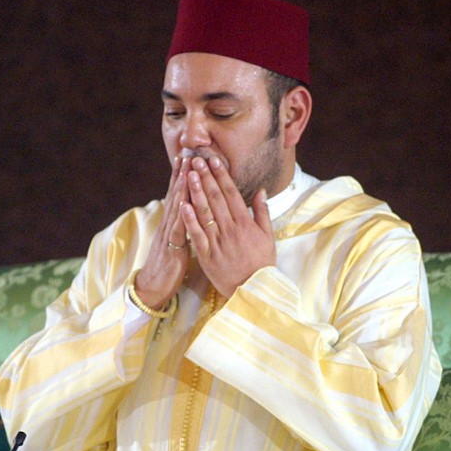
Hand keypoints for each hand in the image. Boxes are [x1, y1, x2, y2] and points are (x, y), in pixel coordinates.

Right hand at [134, 156, 189, 309]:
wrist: (153, 287)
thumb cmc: (168, 266)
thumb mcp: (177, 242)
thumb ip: (183, 227)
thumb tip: (191, 213)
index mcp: (172, 223)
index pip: (178, 195)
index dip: (183, 176)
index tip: (189, 157)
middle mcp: (169, 224)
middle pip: (176, 194)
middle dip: (182, 173)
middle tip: (188, 152)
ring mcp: (168, 234)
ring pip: (177, 206)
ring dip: (182, 186)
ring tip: (187, 168)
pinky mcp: (172, 247)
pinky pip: (178, 228)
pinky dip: (181, 213)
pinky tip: (185, 201)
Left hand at [181, 156, 274, 297]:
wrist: (253, 290)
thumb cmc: (261, 263)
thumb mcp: (268, 236)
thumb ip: (262, 212)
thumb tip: (260, 191)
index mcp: (245, 223)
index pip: (231, 193)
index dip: (222, 175)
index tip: (214, 160)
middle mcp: (231, 229)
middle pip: (216, 198)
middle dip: (206, 177)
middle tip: (197, 160)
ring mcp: (218, 242)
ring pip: (205, 212)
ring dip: (196, 191)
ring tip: (188, 174)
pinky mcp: (206, 255)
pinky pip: (196, 234)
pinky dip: (189, 219)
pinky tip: (182, 204)